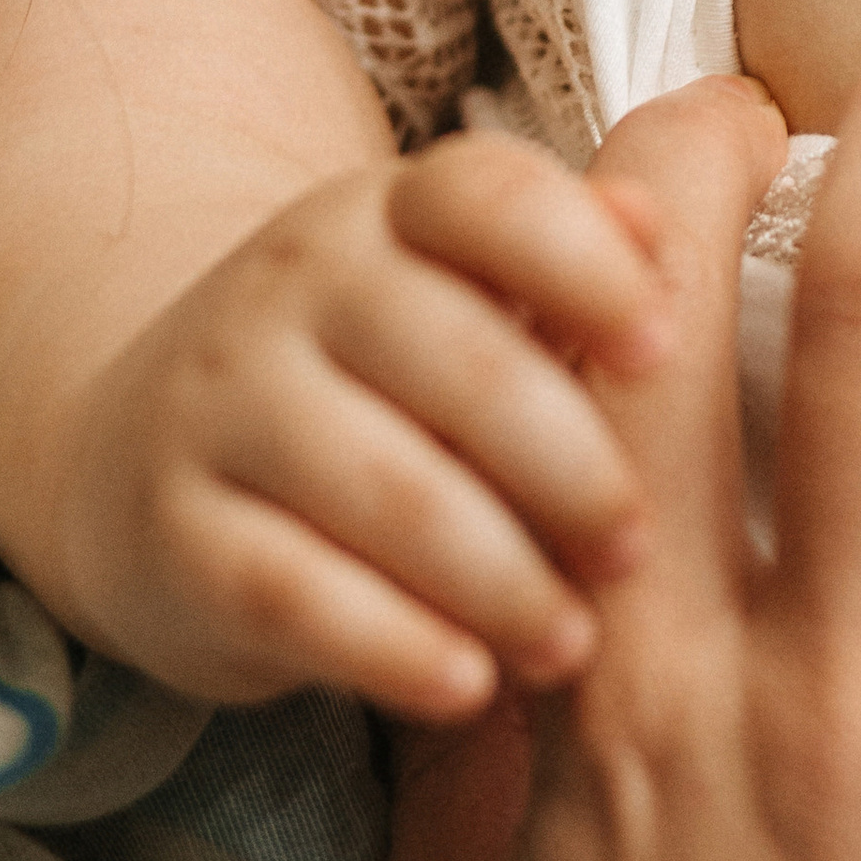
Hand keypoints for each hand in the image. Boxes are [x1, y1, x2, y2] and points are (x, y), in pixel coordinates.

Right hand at [39, 131, 671, 716]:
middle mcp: (296, 282)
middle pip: (455, 359)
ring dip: (497, 573)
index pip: (489, 195)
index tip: (666, 345)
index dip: (585, 261)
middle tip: (641, 548)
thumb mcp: (470, 295)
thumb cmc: (381, 378)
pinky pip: (288, 592)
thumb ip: (588, 251)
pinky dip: (390, 645)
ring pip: (381, 486)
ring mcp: (221, 403)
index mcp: (394, 209)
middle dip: (568, 462)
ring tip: (574, 643)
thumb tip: (715, 172)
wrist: (145, 451)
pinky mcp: (169, 533)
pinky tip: (468, 688)